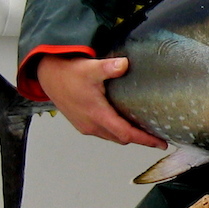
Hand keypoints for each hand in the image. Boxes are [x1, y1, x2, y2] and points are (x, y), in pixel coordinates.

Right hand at [36, 55, 166, 146]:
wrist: (48, 76)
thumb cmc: (69, 72)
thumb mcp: (90, 68)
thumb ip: (109, 67)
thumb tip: (124, 64)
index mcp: (97, 114)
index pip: (126, 133)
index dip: (145, 140)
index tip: (161, 143)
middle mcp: (91, 125)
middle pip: (121, 138)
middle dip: (140, 139)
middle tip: (157, 136)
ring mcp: (86, 126)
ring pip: (112, 137)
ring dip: (127, 136)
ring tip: (144, 130)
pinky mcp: (81, 123)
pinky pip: (103, 133)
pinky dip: (116, 131)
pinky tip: (123, 122)